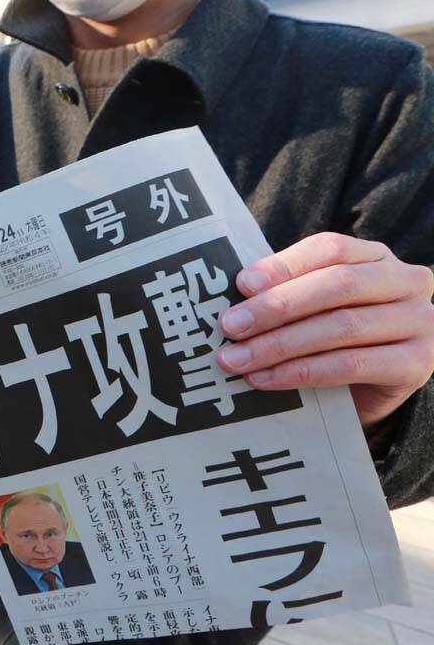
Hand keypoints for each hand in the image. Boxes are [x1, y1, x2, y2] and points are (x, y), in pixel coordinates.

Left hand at [216, 232, 433, 427]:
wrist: (363, 395)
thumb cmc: (328, 341)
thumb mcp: (309, 308)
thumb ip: (283, 293)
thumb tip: (236, 293)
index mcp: (376, 257)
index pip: (330, 249)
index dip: (284, 266)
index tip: (242, 285)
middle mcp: (407, 282)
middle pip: (337, 285)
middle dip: (276, 307)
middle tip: (230, 327)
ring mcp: (420, 322)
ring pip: (342, 327)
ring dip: (280, 345)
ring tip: (237, 359)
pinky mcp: (418, 363)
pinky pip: (352, 365)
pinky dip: (302, 372)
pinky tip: (265, 379)